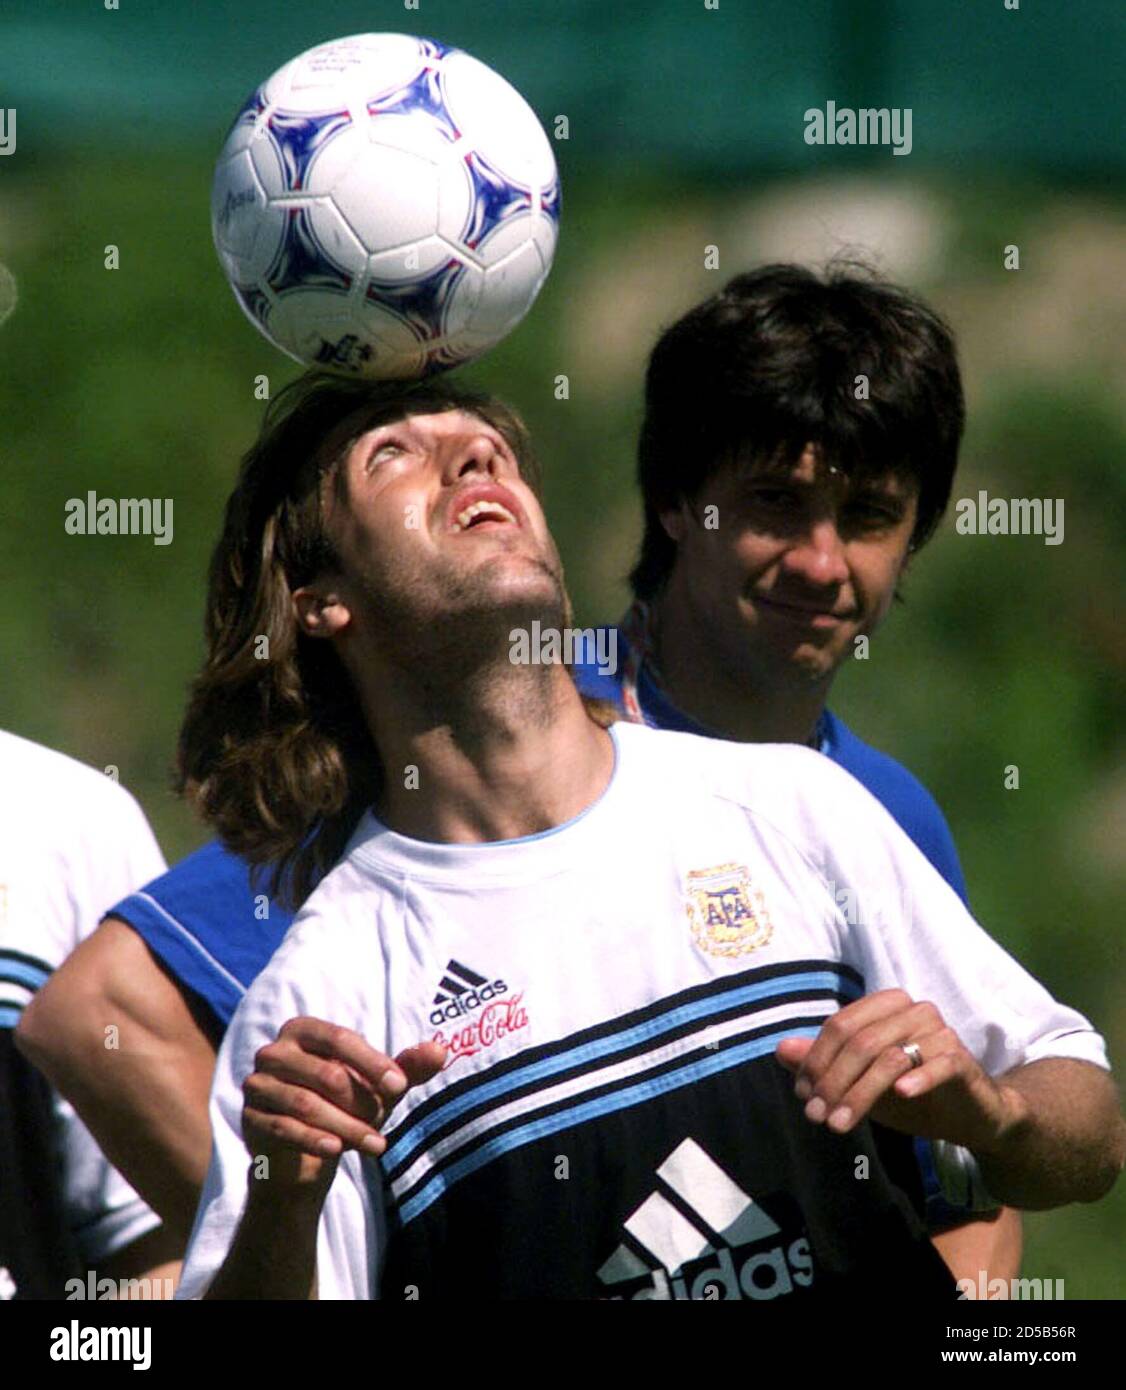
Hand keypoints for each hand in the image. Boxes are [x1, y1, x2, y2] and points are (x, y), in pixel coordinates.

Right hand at [241, 1016, 445, 1190]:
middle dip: (361, 1102)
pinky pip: (283, 1127)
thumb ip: (407, 1068)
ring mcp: (257, 1084)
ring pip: (306, 1103)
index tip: (400, 1086)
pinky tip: (337, 1151)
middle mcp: (275, 1051)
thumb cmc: (346, 1108)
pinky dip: (314, 1139)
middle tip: (384, 1123)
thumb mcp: (379, 1089)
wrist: (307, 1157)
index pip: (341, 1038)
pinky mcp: (249, 1118)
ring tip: (376, 1145)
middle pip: (325, 1073)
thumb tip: (441, 1051)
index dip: (372, 1062)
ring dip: (345, 1126)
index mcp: (304, 1030)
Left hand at [775, 990, 1021, 1152]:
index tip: (803, 1096)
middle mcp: (912, 1010)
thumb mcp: (860, 1080)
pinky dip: (917, 1078)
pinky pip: (937, 1064)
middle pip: (860, 1041)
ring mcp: (940, 1031)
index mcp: (885, 1005)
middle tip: (817, 1116)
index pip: (839, 1026)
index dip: (816, 1061)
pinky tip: (901, 1096)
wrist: (968, 1115)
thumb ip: (823, 1063)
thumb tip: (781, 1050)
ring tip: (840, 1124)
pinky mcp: (962, 1058)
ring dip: (860, 1093)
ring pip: (890, 1057)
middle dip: (833, 1082)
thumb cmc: (908, 1091)